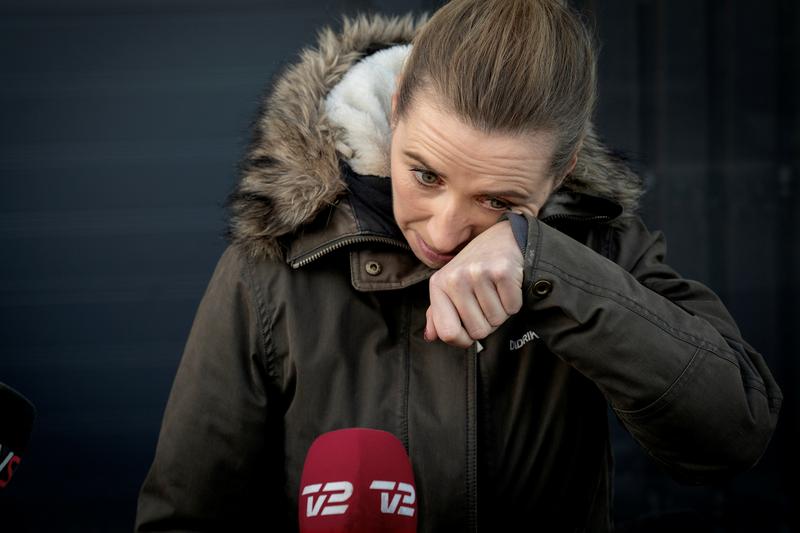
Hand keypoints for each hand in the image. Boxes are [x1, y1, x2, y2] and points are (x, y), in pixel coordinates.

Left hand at [424, 220, 523, 347]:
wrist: (504, 238)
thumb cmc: (475, 267)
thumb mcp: (450, 286)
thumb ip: (438, 313)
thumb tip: (430, 336)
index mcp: (438, 285)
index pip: (447, 333)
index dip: (463, 341)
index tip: (469, 333)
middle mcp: (455, 278)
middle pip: (478, 331)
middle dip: (487, 323)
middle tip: (487, 301)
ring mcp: (478, 273)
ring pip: (497, 320)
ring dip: (501, 311)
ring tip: (496, 291)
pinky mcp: (502, 271)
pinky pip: (513, 308)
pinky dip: (514, 302)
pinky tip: (508, 286)